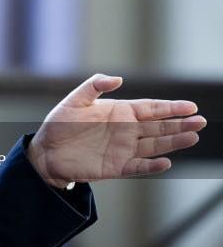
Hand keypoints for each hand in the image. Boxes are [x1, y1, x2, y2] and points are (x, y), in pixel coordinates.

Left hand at [27, 74, 206, 187]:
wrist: (46, 152)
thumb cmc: (59, 124)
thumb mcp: (74, 100)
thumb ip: (94, 86)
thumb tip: (118, 79)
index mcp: (119, 112)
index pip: (150, 109)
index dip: (170, 108)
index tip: (190, 107)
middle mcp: (126, 131)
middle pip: (159, 127)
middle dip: (180, 124)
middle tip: (201, 121)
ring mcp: (123, 149)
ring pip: (154, 146)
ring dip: (173, 143)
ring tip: (192, 137)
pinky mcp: (116, 167)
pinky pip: (138, 167)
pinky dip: (152, 165)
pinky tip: (166, 162)